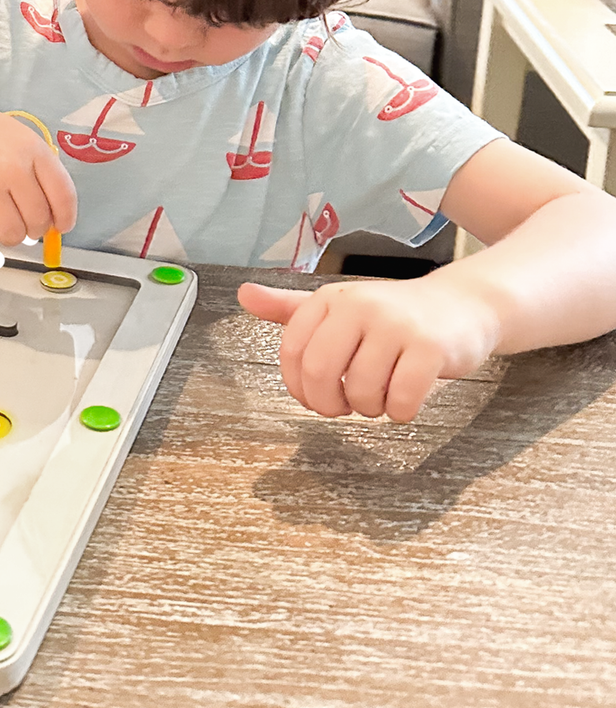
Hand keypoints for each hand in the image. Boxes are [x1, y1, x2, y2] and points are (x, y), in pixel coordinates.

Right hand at [0, 94, 75, 246]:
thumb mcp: (14, 136)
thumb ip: (35, 169)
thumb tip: (50, 210)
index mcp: (32, 150)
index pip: (63, 195)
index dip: (65, 217)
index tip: (61, 226)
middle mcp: (14, 170)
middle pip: (39, 221)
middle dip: (33, 227)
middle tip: (21, 220)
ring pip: (13, 235)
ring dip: (8, 233)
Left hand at [238, 274, 504, 421]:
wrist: (463, 306)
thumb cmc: (392, 316)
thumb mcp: (338, 307)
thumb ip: (289, 308)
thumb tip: (243, 295)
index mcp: (329, 298)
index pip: (292, 352)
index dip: (299, 386)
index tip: (315, 396)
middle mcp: (359, 305)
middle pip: (321, 373)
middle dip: (329, 404)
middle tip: (345, 406)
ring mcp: (396, 325)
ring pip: (361, 392)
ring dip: (369, 409)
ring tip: (381, 394)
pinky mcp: (430, 348)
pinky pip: (401, 401)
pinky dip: (401, 412)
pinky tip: (407, 398)